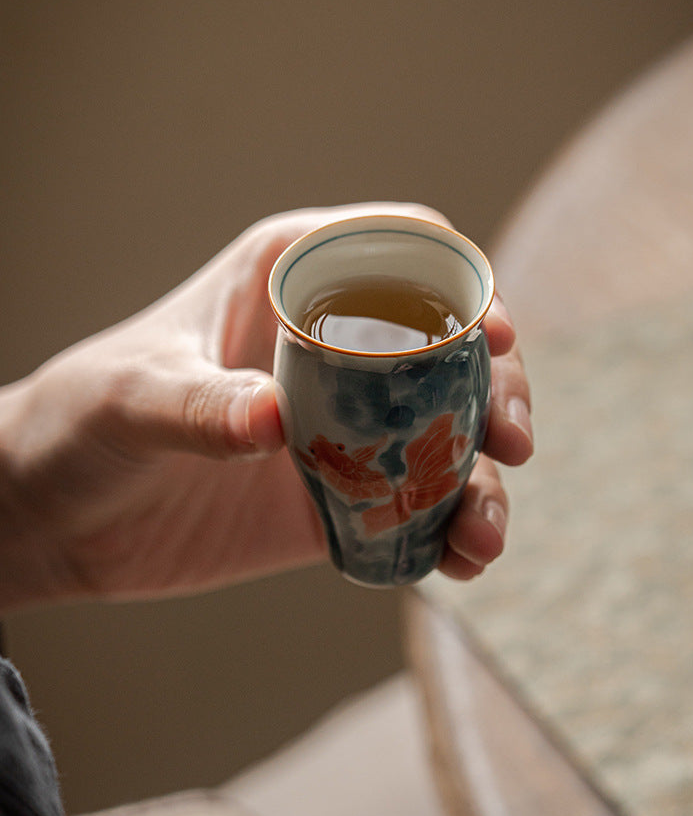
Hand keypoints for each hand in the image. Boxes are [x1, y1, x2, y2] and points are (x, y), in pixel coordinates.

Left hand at [0, 203, 531, 609]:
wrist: (58, 513)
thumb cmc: (79, 421)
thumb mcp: (131, 397)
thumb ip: (199, 404)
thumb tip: (273, 421)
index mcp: (290, 283)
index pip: (402, 255)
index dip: (464, 284)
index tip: (497, 334)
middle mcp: (331, 348)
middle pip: (451, 350)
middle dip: (498, 390)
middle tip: (511, 442)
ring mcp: (342, 425)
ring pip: (446, 435)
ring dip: (484, 479)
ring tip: (484, 533)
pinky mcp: (338, 494)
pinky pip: (413, 507)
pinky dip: (447, 530)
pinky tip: (459, 560)